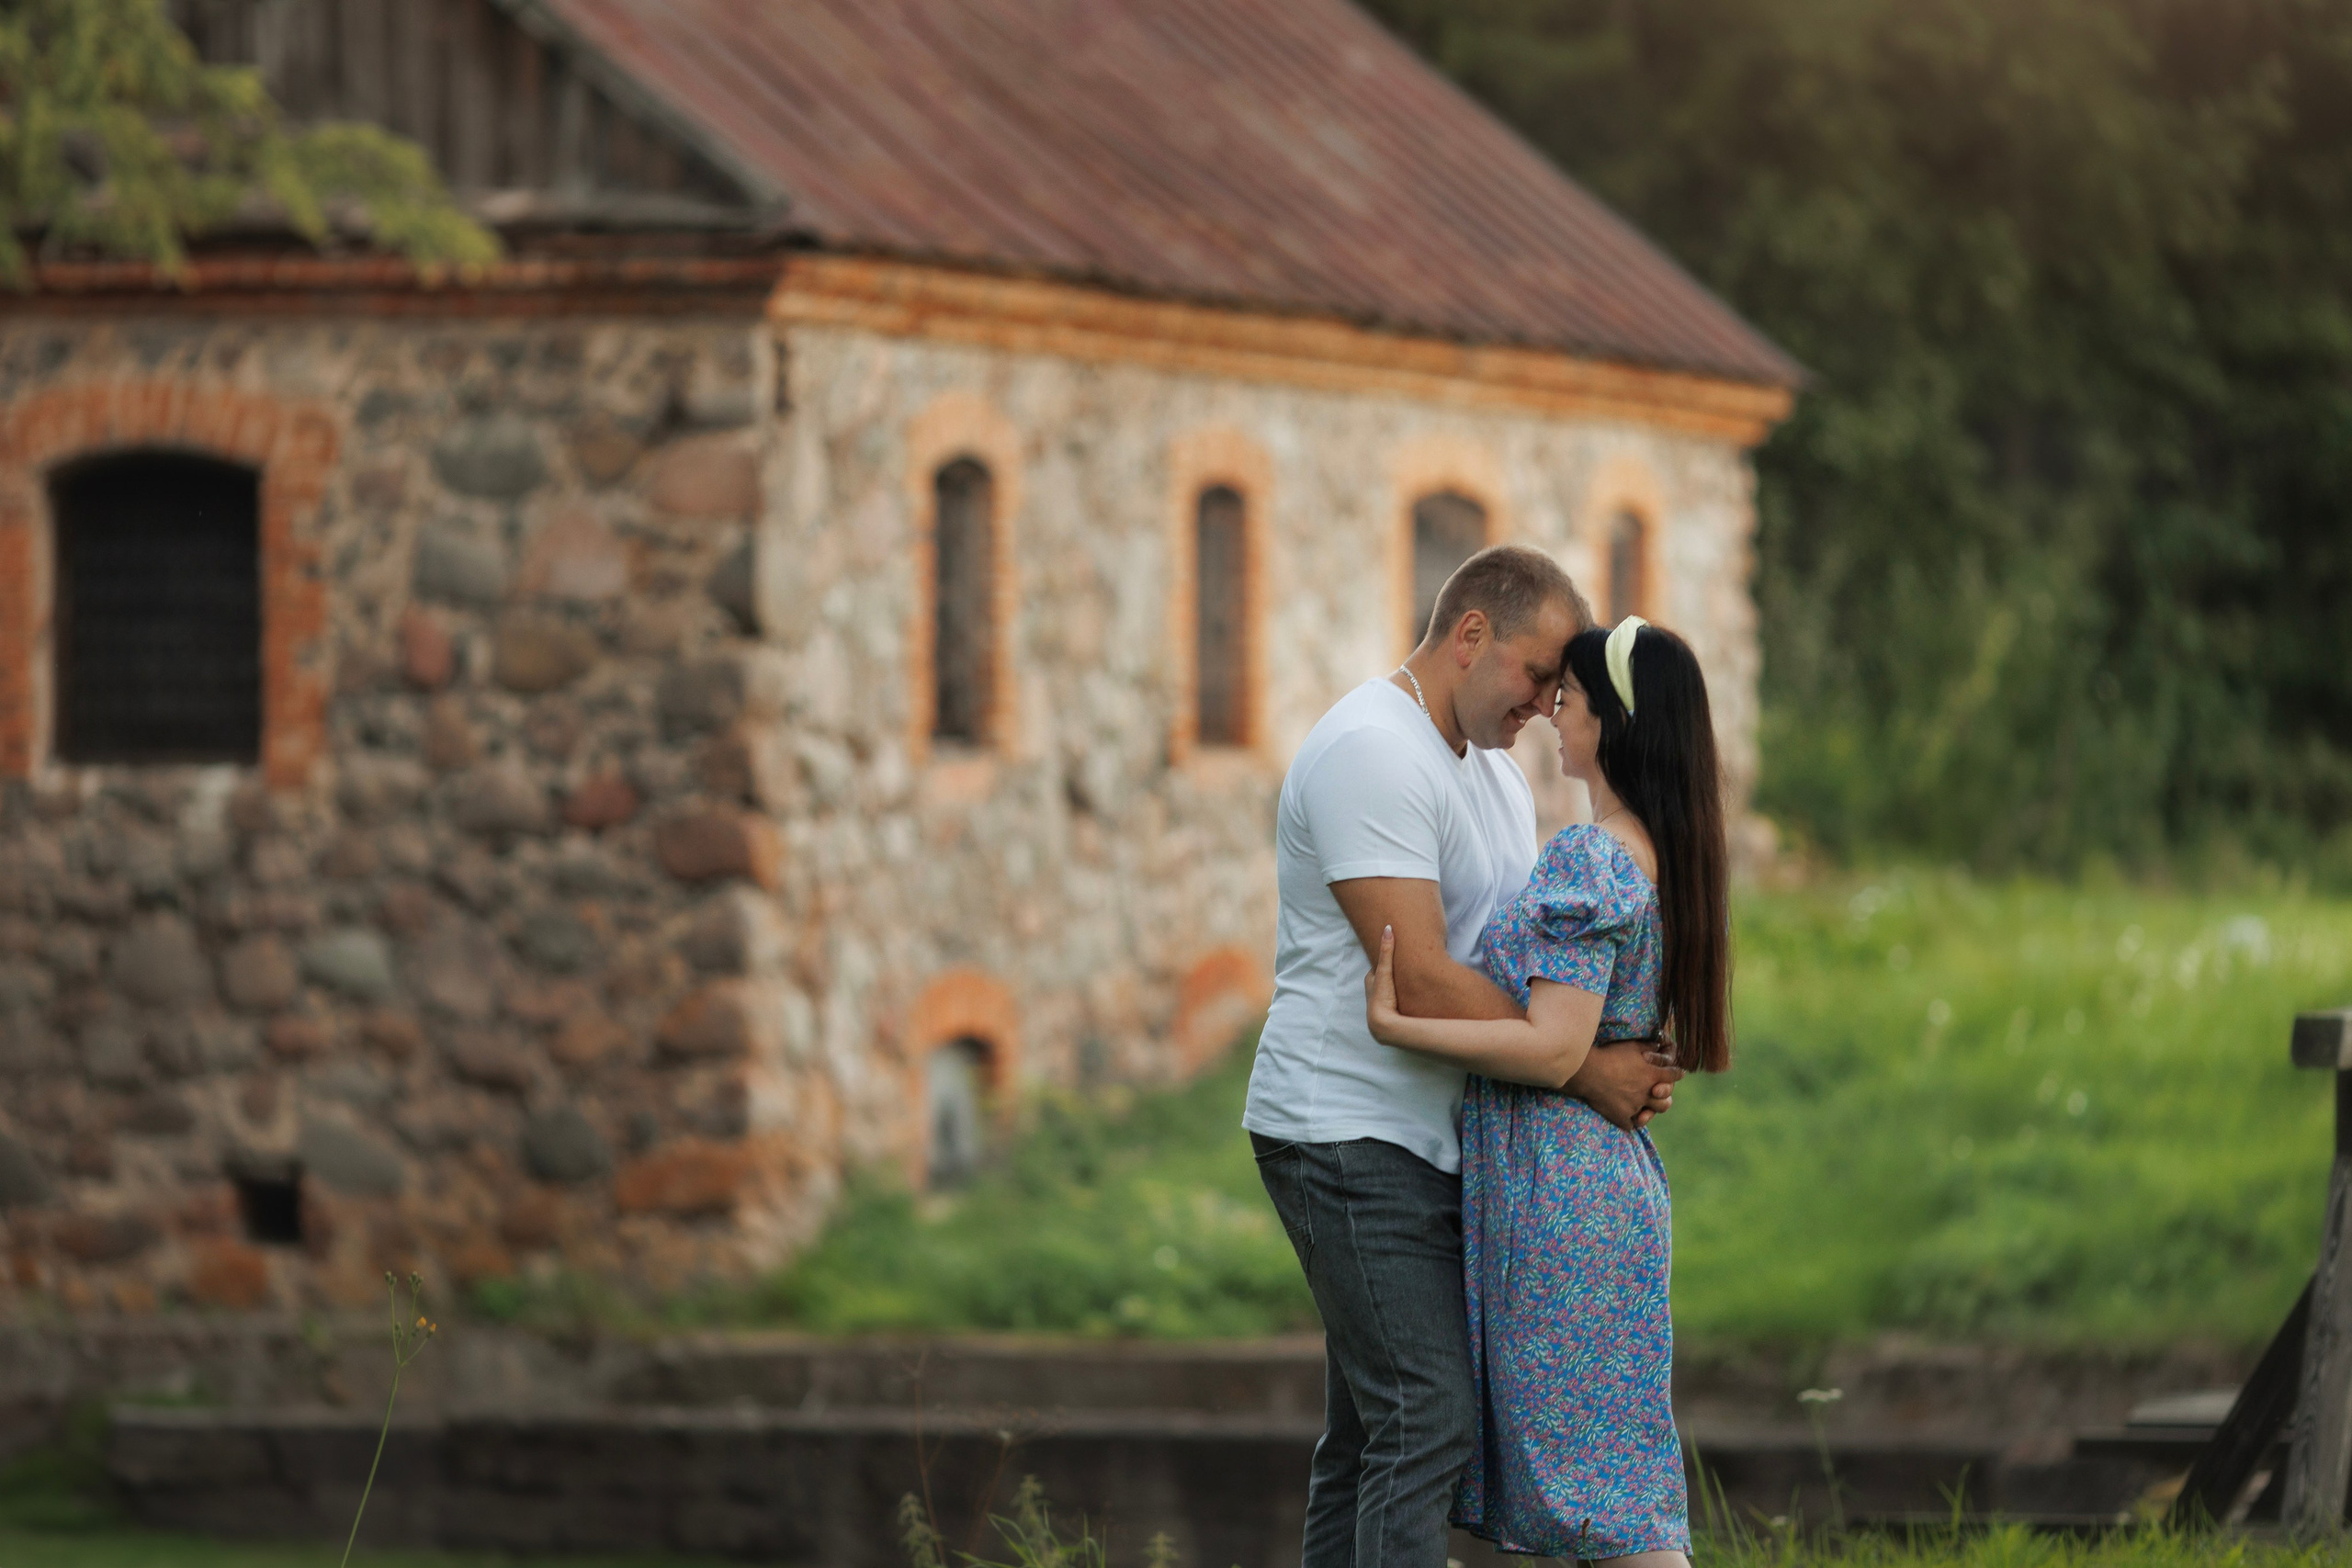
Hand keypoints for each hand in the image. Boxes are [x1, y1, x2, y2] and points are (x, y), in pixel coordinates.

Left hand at [1364, 924, 1404, 1043]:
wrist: (1383, 1025)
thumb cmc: (1381, 997)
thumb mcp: (1384, 972)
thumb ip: (1387, 951)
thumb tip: (1388, 928)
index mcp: (1371, 982)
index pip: (1379, 967)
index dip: (1386, 960)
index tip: (1395, 952)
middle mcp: (1374, 992)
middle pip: (1384, 979)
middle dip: (1391, 973)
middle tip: (1403, 964)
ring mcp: (1383, 1004)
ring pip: (1390, 991)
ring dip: (1397, 987)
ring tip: (1410, 980)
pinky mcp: (1391, 1013)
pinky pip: (1397, 1001)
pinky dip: (1402, 997)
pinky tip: (1412, 998)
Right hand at [1566, 1040, 1683, 1130]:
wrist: (1588, 1071)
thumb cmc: (1610, 1054)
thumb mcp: (1632, 1045)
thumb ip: (1649, 1047)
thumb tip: (1659, 1045)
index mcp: (1652, 1075)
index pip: (1673, 1075)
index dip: (1677, 1074)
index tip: (1679, 1073)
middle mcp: (1647, 1093)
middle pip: (1666, 1102)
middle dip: (1664, 1098)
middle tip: (1659, 1094)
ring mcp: (1634, 1107)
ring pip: (1649, 1115)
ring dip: (1649, 1112)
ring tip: (1644, 1109)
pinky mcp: (1620, 1116)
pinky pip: (1629, 1124)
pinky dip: (1628, 1120)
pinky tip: (1625, 1116)